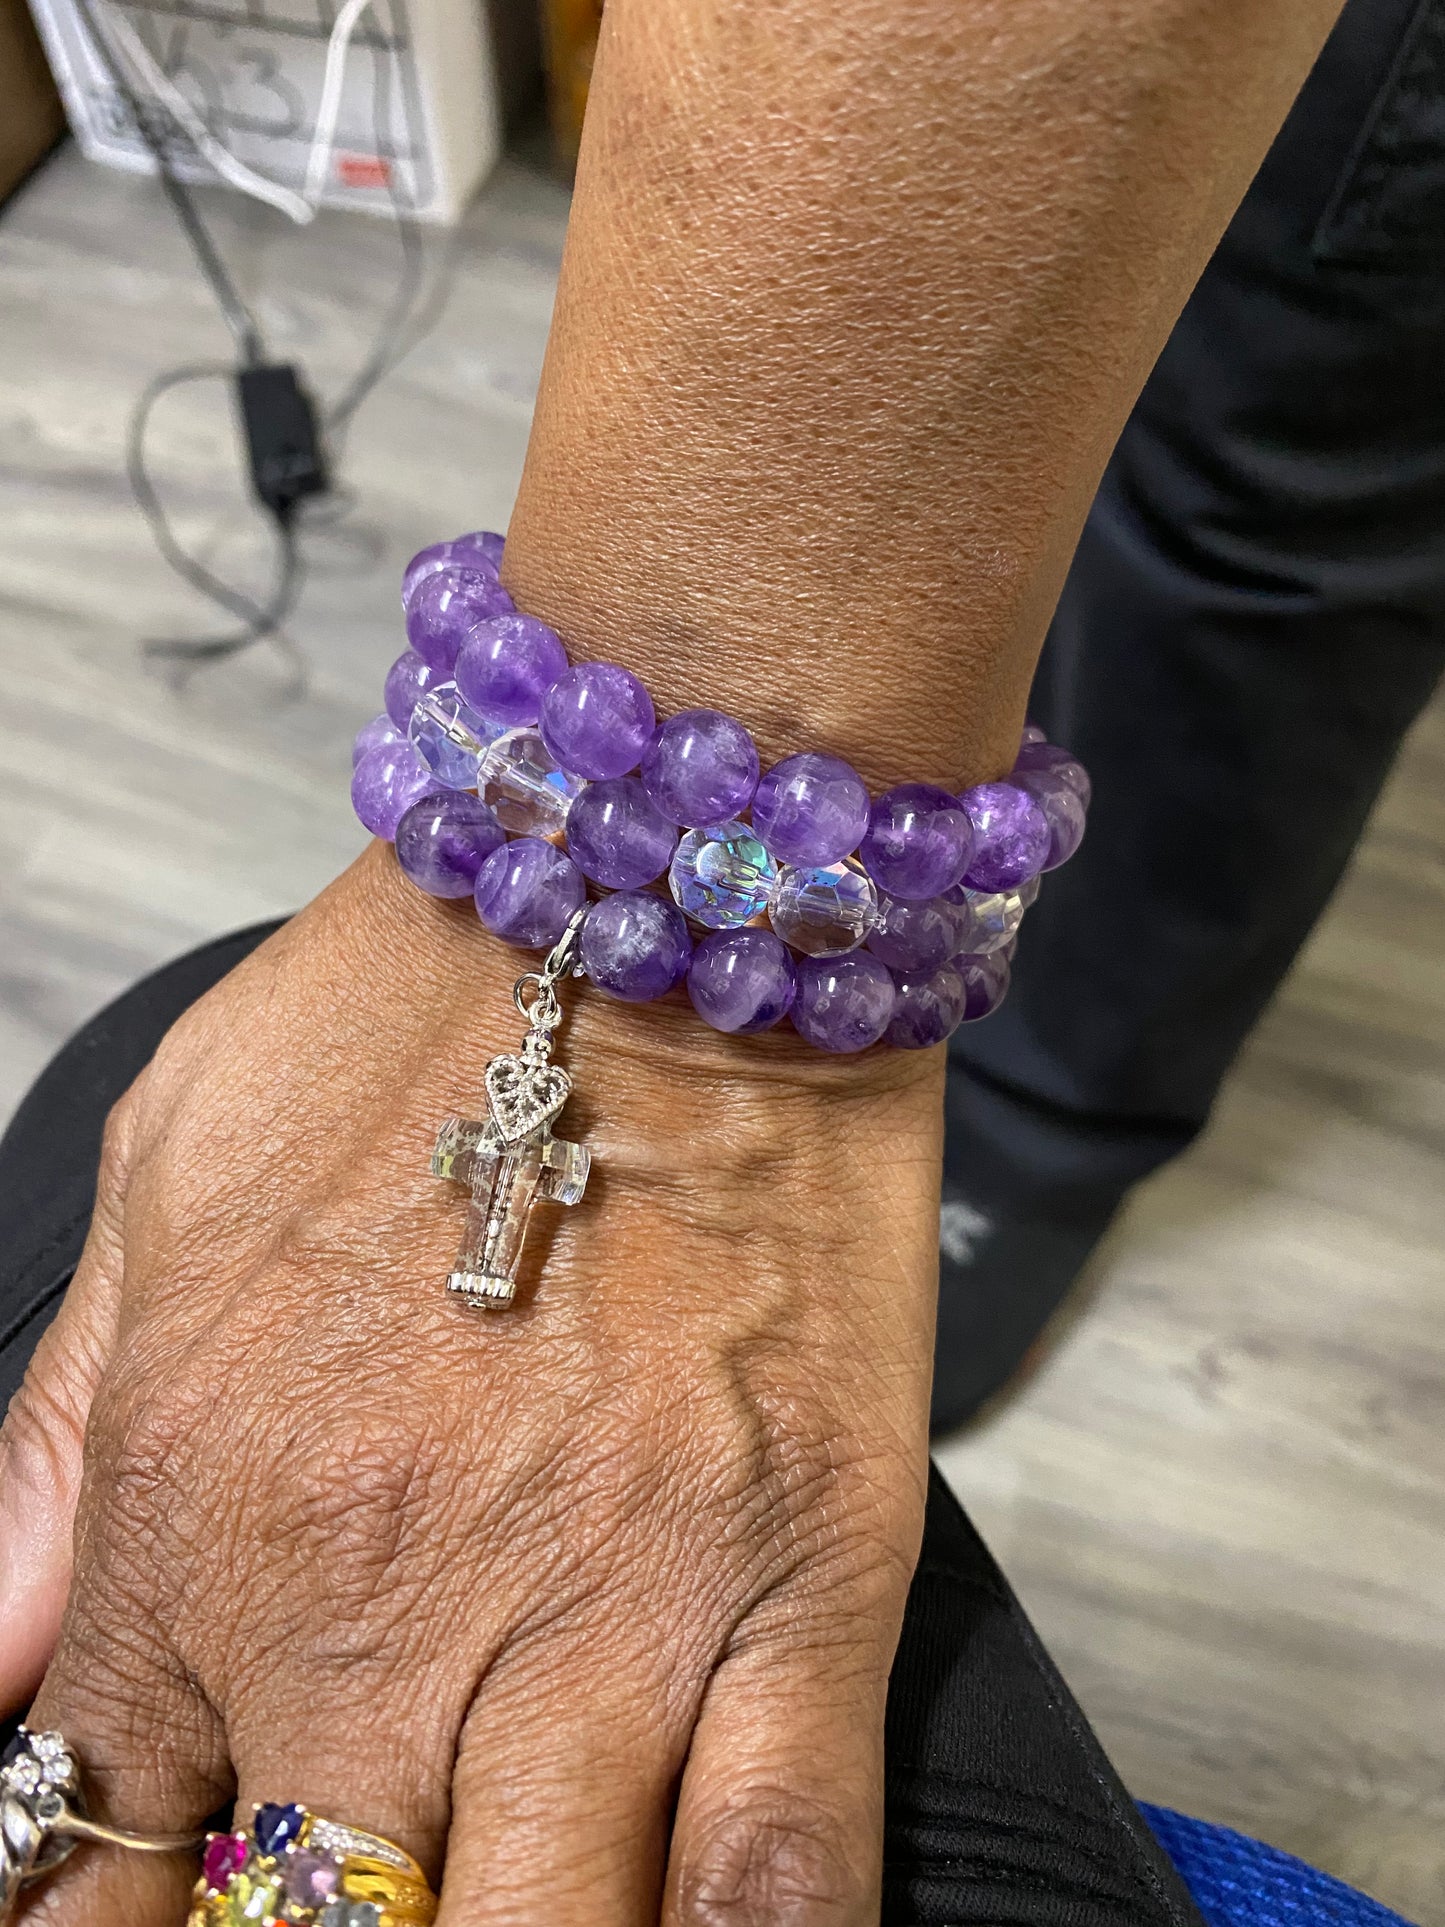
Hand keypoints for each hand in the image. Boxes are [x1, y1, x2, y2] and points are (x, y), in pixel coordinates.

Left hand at [0, 842, 939, 1923]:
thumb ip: (51, 1452)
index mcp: (207, 1510)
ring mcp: (610, 1610)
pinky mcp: (803, 1583)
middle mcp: (388, 1602)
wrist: (659, 897)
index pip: (91, 1847)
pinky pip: (780, 1876)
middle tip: (316, 1905)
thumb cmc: (410, 1020)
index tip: (138, 1926)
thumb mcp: (167, 1182)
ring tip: (477, 1914)